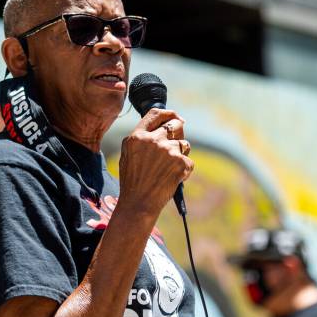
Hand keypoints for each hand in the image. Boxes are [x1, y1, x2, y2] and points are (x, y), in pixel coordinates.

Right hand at [116, 108, 192, 222]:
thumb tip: (161, 128)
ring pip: (185, 144)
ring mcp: (168, 150)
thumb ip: (141, 139)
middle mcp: (153, 140)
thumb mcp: (128, 155)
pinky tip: (173, 179)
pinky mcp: (181, 162)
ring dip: (181, 154)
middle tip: (178, 141)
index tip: (174, 116)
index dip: (167, 113)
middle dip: (179, 130)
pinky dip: (184, 170)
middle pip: (175, 124)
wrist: (139, 204)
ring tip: (169, 170)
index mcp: (137, 137)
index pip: (155, 114)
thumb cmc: (132, 182)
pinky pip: (189, 161)